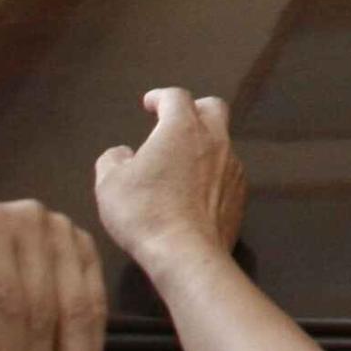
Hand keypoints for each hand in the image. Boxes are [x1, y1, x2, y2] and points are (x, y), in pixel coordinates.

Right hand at [93, 88, 248, 285]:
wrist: (187, 253)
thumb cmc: (144, 212)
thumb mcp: (110, 184)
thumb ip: (113, 160)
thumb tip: (122, 154)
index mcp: (182, 128)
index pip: (176, 97)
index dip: (161, 97)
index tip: (150, 103)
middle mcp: (214, 140)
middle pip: (213, 108)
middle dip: (194, 109)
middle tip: (175, 121)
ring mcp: (233, 167)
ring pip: (222, 142)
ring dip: (203, 145)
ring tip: (181, 163)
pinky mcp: (240, 195)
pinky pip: (227, 173)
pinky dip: (212, 173)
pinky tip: (196, 192)